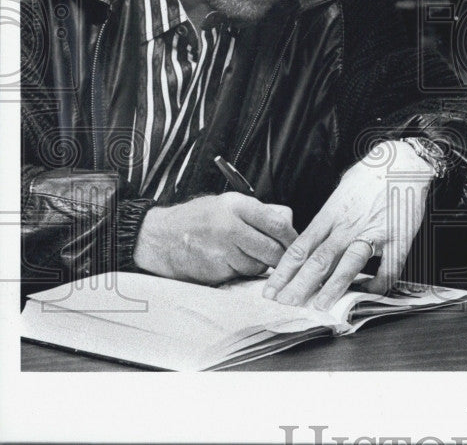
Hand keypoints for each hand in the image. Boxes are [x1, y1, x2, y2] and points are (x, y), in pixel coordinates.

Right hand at [133, 192, 296, 284]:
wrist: (158, 237)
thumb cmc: (194, 220)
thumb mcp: (226, 204)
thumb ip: (257, 213)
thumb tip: (287, 221)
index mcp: (236, 205)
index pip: (277, 223)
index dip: (291, 237)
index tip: (296, 243)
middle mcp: (230, 226)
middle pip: (272, 249)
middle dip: (279, 256)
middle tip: (280, 258)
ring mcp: (222, 250)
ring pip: (258, 265)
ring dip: (258, 265)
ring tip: (243, 255)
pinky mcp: (215, 269)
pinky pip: (240, 274)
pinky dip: (241, 272)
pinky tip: (229, 262)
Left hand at [264, 140, 433, 309]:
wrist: (403, 161)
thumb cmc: (372, 173)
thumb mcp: (341, 192)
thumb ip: (328, 217)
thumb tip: (314, 237)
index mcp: (332, 214)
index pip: (301, 247)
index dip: (284, 271)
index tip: (272, 289)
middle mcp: (348, 225)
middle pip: (319, 259)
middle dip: (300, 284)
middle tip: (286, 304)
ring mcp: (373, 232)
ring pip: (348, 264)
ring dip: (332, 286)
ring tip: (319, 306)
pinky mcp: (397, 239)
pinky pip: (387, 269)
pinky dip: (378, 285)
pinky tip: (369, 292)